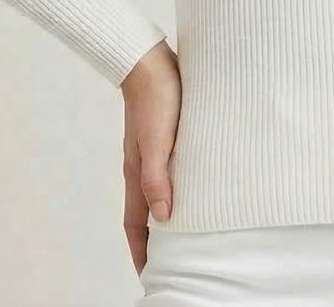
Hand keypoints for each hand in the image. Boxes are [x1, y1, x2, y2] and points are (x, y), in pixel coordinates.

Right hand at [120, 39, 181, 277]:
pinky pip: (170, 171)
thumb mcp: (157, 139)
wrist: (150, 58)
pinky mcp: (166, 136)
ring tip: (190, 231)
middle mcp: (142, 166)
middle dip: (156, 240)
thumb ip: (157, 176)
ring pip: (159, 192)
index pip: (136, 224)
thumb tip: (163, 217)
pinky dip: (179, 187)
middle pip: (147, 213)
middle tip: (176, 262)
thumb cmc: (155, 96)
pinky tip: (197, 186)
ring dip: (169, 213)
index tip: (152, 275)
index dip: (142, 252)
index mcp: (136, 173)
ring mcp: (154, 151)